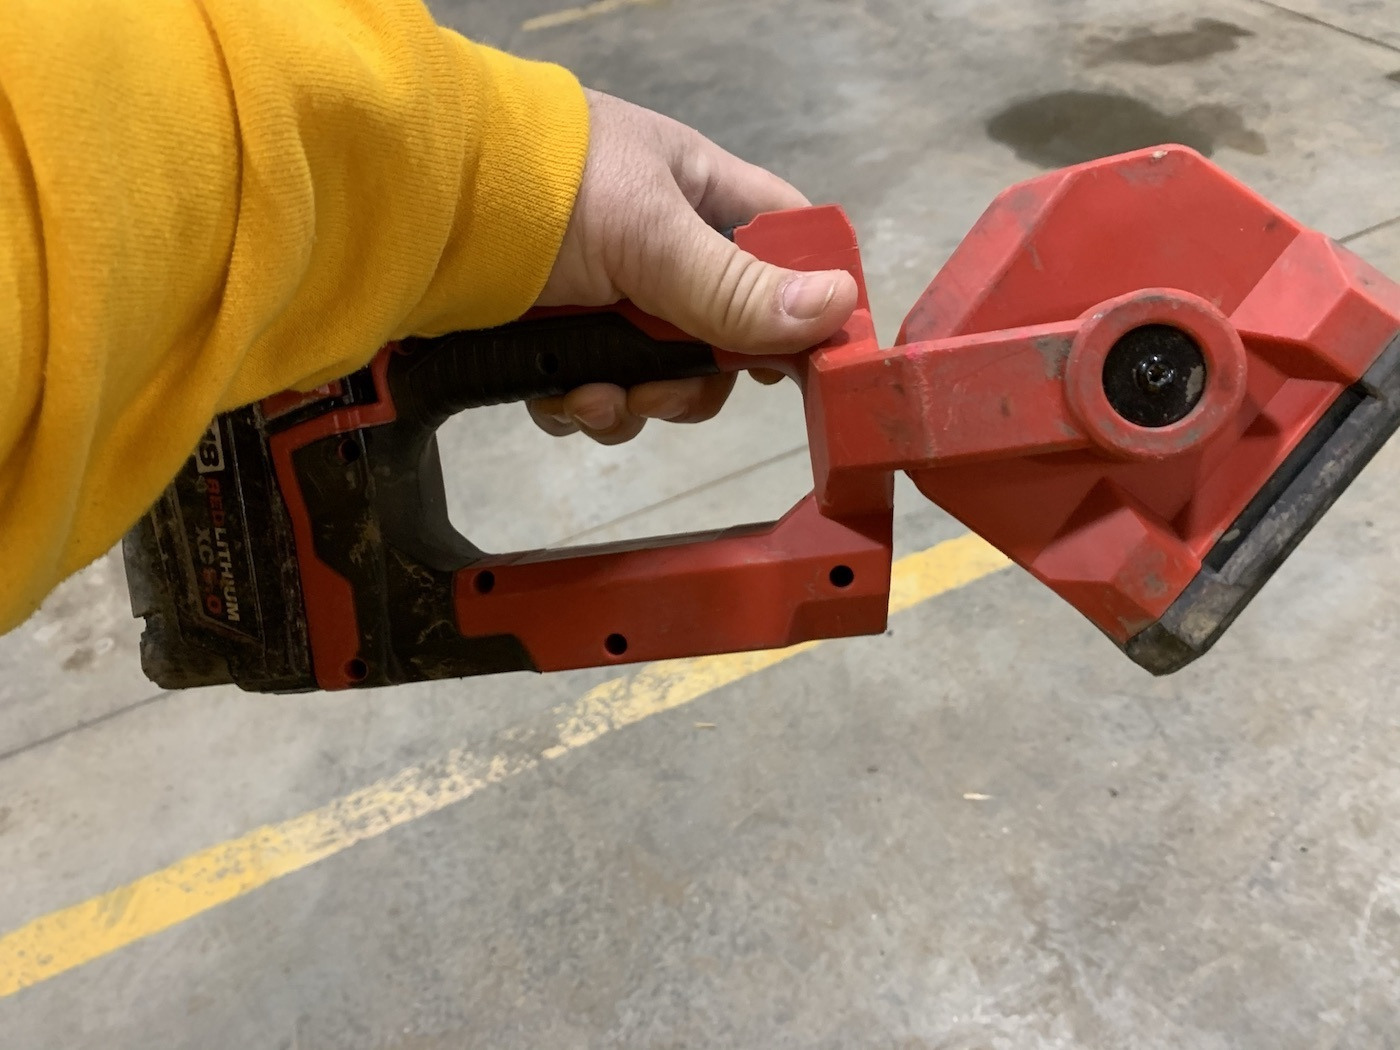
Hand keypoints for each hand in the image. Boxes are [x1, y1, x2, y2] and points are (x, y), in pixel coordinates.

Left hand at [528, 89, 858, 444]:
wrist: (409, 213)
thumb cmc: (537, 192)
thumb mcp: (649, 234)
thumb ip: (735, 285)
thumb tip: (837, 311)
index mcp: (698, 195)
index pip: (786, 245)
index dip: (804, 301)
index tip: (806, 364)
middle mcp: (661, 247)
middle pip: (724, 337)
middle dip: (695, 380)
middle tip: (662, 392)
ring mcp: (608, 297)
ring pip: (660, 376)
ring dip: (635, 403)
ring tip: (592, 396)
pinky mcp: (557, 337)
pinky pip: (598, 391)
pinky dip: (583, 406)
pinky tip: (558, 398)